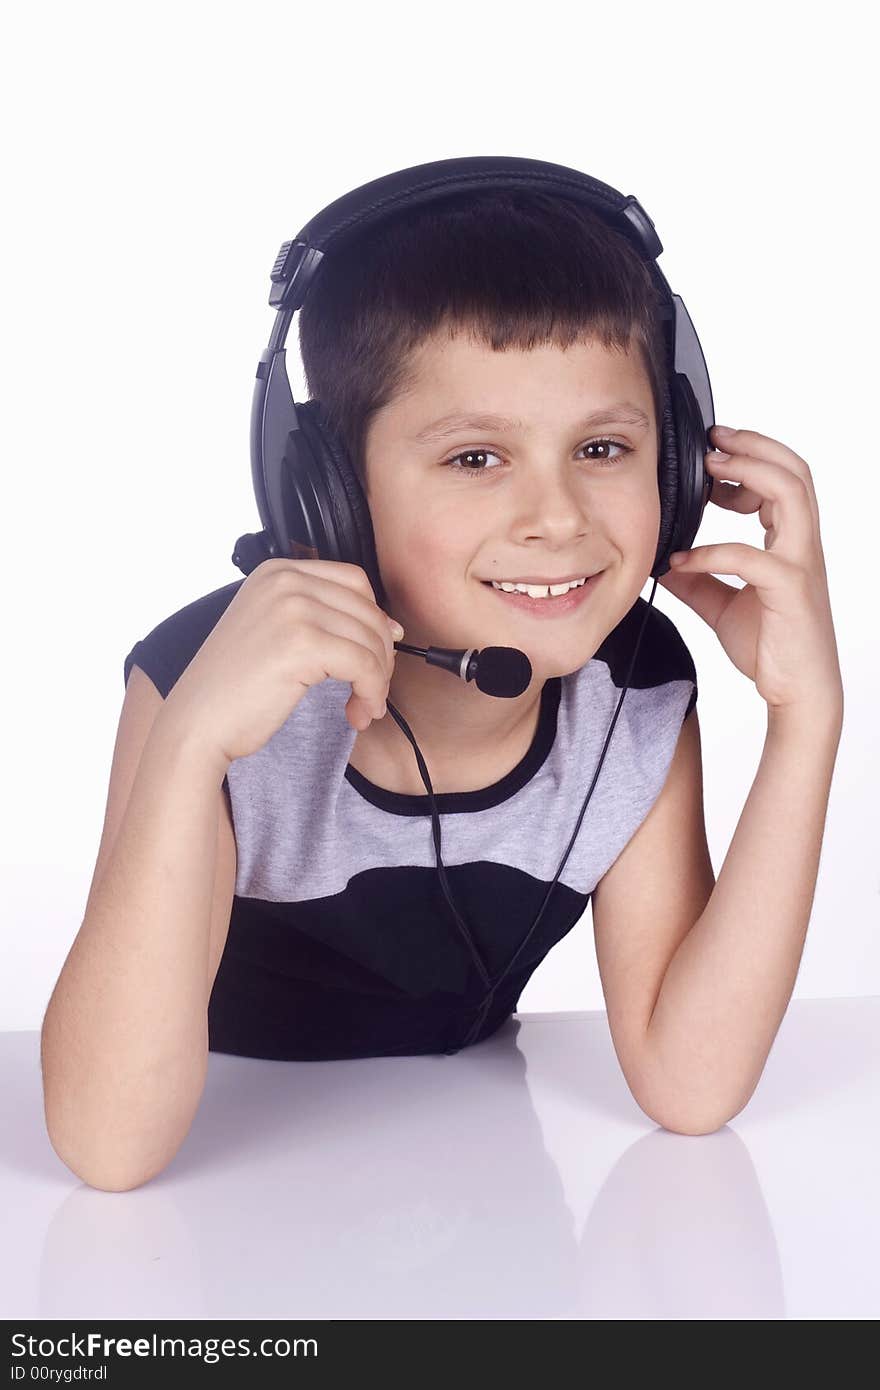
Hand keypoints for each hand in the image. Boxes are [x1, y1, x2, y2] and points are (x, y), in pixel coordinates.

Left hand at [657, 424, 843, 718]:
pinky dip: (713, 551)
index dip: (750, 458)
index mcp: (791, 544)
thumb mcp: (723, 607)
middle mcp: (802, 547)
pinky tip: (681, 560)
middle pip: (795, 471)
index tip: (712, 453)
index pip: (783, 480)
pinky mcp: (790, 591)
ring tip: (710, 468)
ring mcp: (800, 565)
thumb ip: (698, 580)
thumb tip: (664, 561)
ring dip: (748, 472)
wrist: (797, 693)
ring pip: (791, 494)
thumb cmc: (771, 648)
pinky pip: (752, 556)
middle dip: (753, 446)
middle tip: (712, 438)